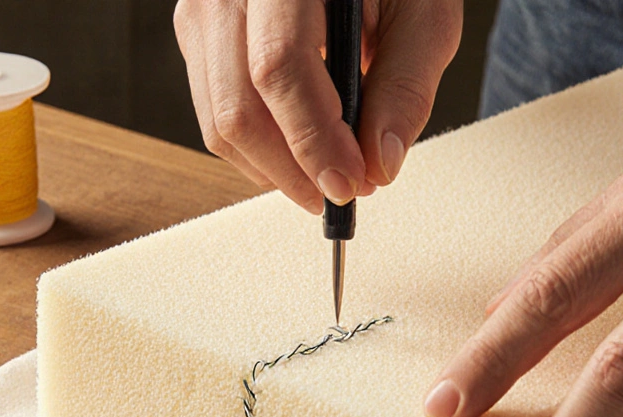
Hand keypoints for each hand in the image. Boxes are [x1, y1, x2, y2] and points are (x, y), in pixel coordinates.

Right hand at [173, 0, 462, 212]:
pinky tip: (301, 150)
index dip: (313, 137)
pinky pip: (216, 116)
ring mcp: (203, 11)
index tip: (350, 182)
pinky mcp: (200, 37)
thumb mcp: (422, 12)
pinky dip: (260, 150)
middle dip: (293, 169)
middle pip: (237, 107)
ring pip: (220, 124)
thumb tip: (379, 163)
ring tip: (327, 175)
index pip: (278, 66)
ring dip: (276, 169)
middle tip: (343, 192)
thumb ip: (406, 84)